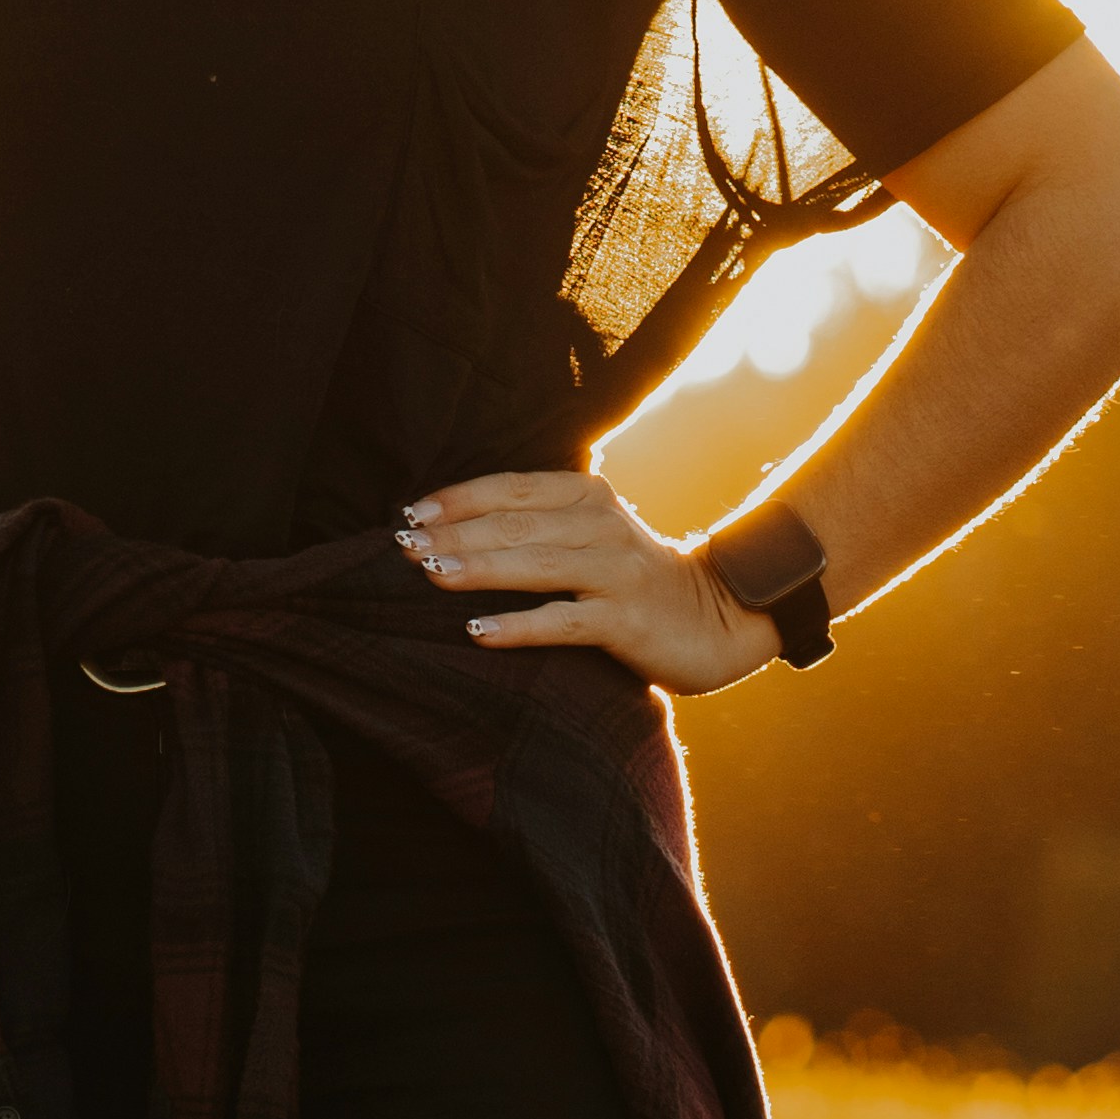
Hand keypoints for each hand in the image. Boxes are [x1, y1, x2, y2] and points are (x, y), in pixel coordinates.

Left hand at [398, 466, 778, 694]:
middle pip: (515, 523)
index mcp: (588, 496)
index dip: (458, 499)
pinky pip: (562, 621)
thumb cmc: (632, 579)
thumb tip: (452, 530)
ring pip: (535, 564)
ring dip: (477, 568)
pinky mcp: (626, 620)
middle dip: (454, 534)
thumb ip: (540, 523)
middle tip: (402, 547)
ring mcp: (616, 572)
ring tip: (429, 574)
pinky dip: (517, 625)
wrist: (717, 618)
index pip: (512, 487)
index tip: (411, 514)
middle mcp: (602, 525)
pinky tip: (477, 631)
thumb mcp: (591, 534)